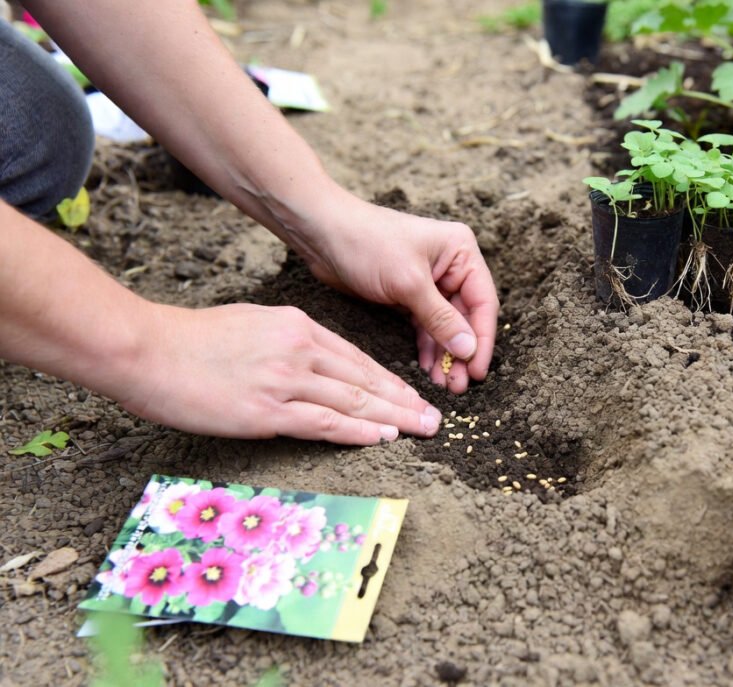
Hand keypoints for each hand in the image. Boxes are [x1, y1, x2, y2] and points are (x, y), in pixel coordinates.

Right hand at [117, 303, 442, 444]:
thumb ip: (285, 342)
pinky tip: (383, 437)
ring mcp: (285, 380)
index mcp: (297, 326)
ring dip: (393, 418)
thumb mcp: (250, 324)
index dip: (387, 380)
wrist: (147, 349)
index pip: (355, 358)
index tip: (410, 395)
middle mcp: (300, 349)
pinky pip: (325, 422)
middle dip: (403, 401)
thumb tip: (310, 363)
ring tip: (423, 430)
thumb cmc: (190, 340)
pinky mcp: (267, 410)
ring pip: (353, 401)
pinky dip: (358, 431)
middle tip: (433, 418)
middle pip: (364, 379)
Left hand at [297, 195, 498, 393]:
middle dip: (462, 352)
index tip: (477, 371)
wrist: (322, 234)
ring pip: (446, 326)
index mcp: (460, 252)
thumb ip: (441, 318)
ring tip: (444, 385)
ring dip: (445, 354)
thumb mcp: (409, 283)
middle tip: (459, 386)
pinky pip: (426, 326)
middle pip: (467, 317)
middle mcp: (450, 266)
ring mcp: (430, 282)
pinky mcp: (408, 295)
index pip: (483, 302)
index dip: (482, 339)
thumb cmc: (367, 244)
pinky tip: (427, 369)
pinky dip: (428, 347)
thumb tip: (468, 349)